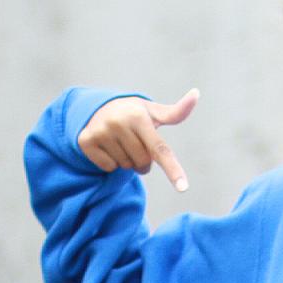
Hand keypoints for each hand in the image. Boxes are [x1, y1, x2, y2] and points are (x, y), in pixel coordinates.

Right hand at [78, 89, 199, 190]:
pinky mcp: (86, 141)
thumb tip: (196, 94)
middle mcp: (119, 122)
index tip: (183, 188)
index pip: (159, 149)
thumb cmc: (132, 113)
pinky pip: (108, 167)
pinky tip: (107, 146)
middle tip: (135, 145)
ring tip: (120, 143)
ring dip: (126, 161)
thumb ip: (175, 112)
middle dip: (143, 160)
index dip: (173, 169)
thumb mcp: (152, 112)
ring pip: (125, 166)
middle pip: (142, 163)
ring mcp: (101, 131)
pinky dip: (110, 163)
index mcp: (138, 116)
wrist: (95, 108)